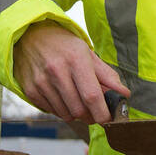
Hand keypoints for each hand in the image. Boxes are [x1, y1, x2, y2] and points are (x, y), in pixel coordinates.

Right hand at [13, 21, 128, 123]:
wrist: (31, 36)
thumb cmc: (64, 45)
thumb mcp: (88, 53)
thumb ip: (107, 76)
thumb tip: (124, 95)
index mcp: (76, 59)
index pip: (92, 96)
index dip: (103, 113)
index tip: (109, 118)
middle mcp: (57, 71)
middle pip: (79, 110)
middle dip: (91, 116)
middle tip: (95, 110)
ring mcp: (41, 82)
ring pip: (66, 114)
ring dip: (77, 113)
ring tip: (77, 99)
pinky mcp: (30, 91)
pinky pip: (53, 112)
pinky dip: (62, 109)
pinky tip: (63, 96)